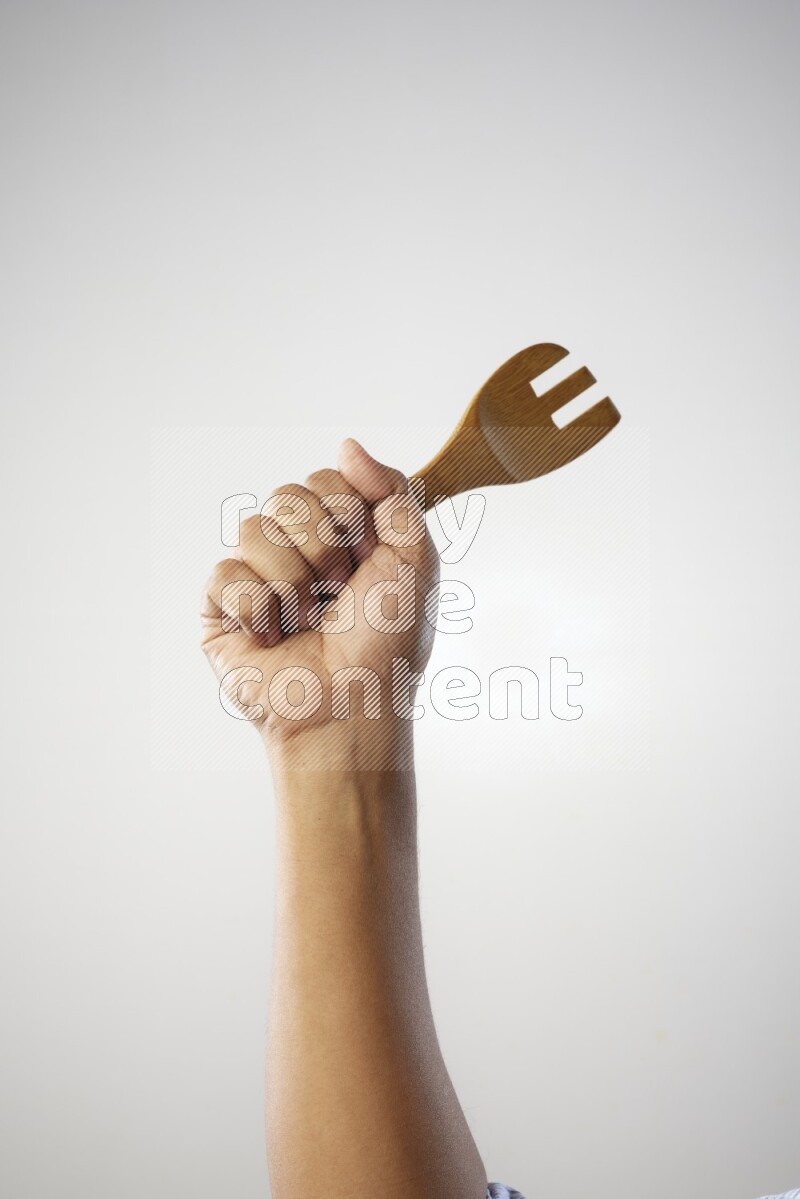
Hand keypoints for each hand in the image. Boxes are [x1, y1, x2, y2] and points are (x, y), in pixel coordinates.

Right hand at [201, 439, 439, 769]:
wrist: (351, 706)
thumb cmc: (388, 644)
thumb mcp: (415, 558)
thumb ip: (392, 491)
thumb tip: (347, 445)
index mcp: (341, 537)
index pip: (324, 479)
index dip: (347, 515)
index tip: (365, 561)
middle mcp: (297, 552)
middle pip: (287, 495)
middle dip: (322, 546)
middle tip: (337, 594)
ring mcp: (257, 579)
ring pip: (253, 529)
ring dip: (293, 582)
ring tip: (307, 622)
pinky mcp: (221, 612)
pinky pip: (225, 574)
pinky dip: (258, 609)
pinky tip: (273, 638)